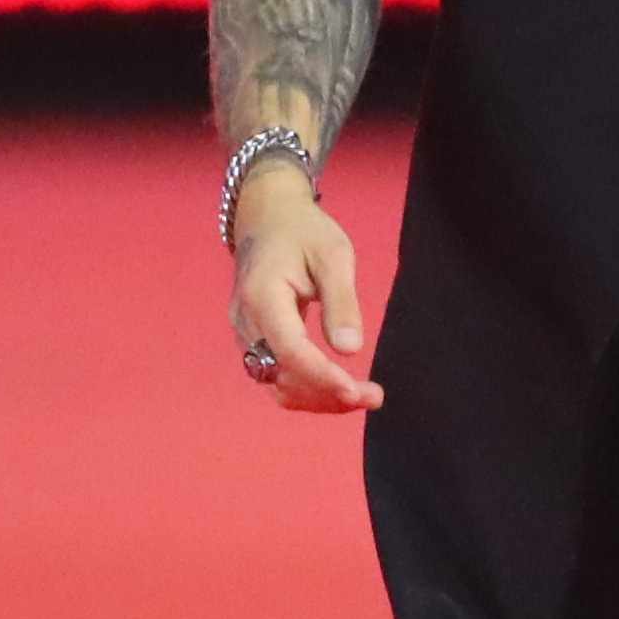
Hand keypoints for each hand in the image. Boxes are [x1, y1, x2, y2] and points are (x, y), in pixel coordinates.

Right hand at [227, 164, 381, 413]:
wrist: (266, 218)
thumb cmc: (303, 231)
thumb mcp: (333, 254)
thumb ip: (341, 302)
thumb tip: (350, 350)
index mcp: (262, 295)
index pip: (290, 350)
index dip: (322, 377)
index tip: (357, 391)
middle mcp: (245, 321)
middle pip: (281, 377)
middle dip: (327, 395)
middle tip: (374, 396)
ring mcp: (244, 334)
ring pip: (276, 385)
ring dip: (318, 399)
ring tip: (363, 396)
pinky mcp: (252, 341)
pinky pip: (275, 377)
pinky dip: (306, 390)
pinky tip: (339, 388)